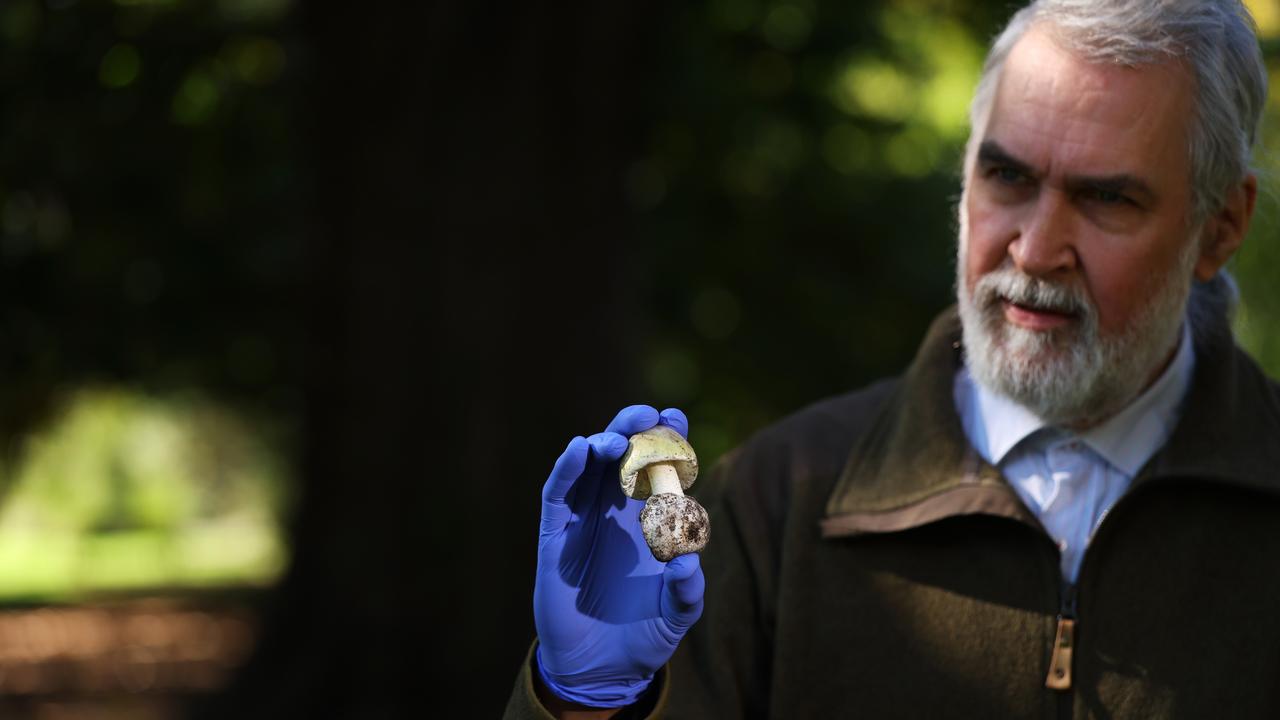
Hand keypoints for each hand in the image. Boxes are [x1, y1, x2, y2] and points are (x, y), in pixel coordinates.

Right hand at [533, 405, 705, 707]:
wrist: (603, 669)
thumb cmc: (644, 634)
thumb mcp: (677, 614)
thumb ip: (687, 590)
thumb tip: (686, 561)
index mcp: (649, 518)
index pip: (657, 466)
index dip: (666, 437)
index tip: (677, 416)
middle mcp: (614, 511)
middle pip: (621, 455)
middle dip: (633, 429)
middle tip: (648, 415)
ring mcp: (583, 521)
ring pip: (587, 467)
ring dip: (600, 444)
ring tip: (616, 440)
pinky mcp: (555, 537)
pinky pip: (557, 494)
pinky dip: (566, 468)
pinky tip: (578, 449)